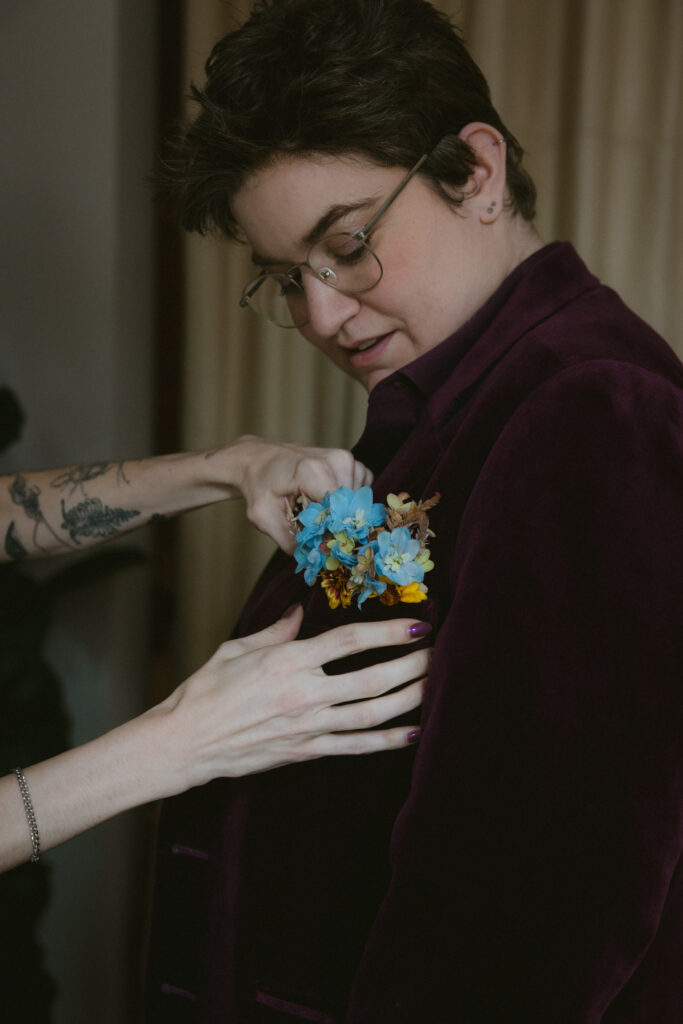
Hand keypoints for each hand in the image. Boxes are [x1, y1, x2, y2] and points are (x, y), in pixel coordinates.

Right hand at [155, 606, 428, 788]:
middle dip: (410, 665)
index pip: (349, 641)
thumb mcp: (238, 649)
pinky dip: (387, 741)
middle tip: (438, 652)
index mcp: (287, 661)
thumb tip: (302, 613)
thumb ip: (278, 631)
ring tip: (435, 685)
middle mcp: (303, 694)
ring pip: (371, 714)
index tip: (415, 624)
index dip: (387, 631)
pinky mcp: (306, 752)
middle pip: (371, 679)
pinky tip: (412, 732)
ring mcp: (308, 727)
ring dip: (408, 699)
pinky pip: (355, 747)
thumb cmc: (204, 692)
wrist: (184, 743)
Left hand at [216, 435, 372, 551]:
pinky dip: (345, 501)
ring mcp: (346, 459)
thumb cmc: (259, 485)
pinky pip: (358, 491)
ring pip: (357, 501)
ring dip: (340, 513)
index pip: (340, 512)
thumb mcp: (263, 517)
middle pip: (350, 508)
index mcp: (313, 470)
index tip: (321, 544)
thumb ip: (289, 541)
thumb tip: (314, 559)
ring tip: (315, 511)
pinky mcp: (351, 462)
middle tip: (316, 531)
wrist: (259, 458)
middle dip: (336, 524)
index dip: (333, 533)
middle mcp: (336, 461)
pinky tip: (324, 500)